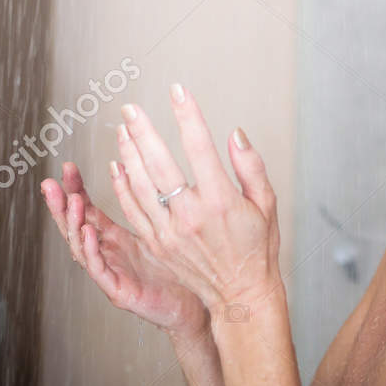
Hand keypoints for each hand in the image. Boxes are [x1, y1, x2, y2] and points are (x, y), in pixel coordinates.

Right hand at [41, 161, 208, 338]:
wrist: (192, 304)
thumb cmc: (175, 268)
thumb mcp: (156, 227)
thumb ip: (143, 201)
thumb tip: (136, 164)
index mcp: (113, 239)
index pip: (87, 210)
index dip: (75, 190)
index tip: (67, 168)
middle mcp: (107, 255)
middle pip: (74, 228)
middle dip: (60, 205)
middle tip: (51, 184)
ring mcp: (110, 273)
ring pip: (81, 248)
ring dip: (73, 224)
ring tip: (71, 202)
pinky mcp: (118, 291)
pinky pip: (98, 269)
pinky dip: (90, 250)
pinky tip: (87, 232)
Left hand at [109, 85, 280, 314]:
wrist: (240, 294)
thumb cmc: (257, 247)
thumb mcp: (267, 203)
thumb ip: (250, 166)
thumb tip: (235, 134)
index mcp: (221, 201)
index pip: (199, 146)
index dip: (187, 115)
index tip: (178, 91)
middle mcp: (191, 215)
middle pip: (160, 163)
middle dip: (143, 130)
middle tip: (131, 108)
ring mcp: (170, 232)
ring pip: (140, 185)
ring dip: (128, 154)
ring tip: (123, 129)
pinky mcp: (157, 245)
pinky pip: (133, 210)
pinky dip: (122, 185)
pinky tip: (119, 165)